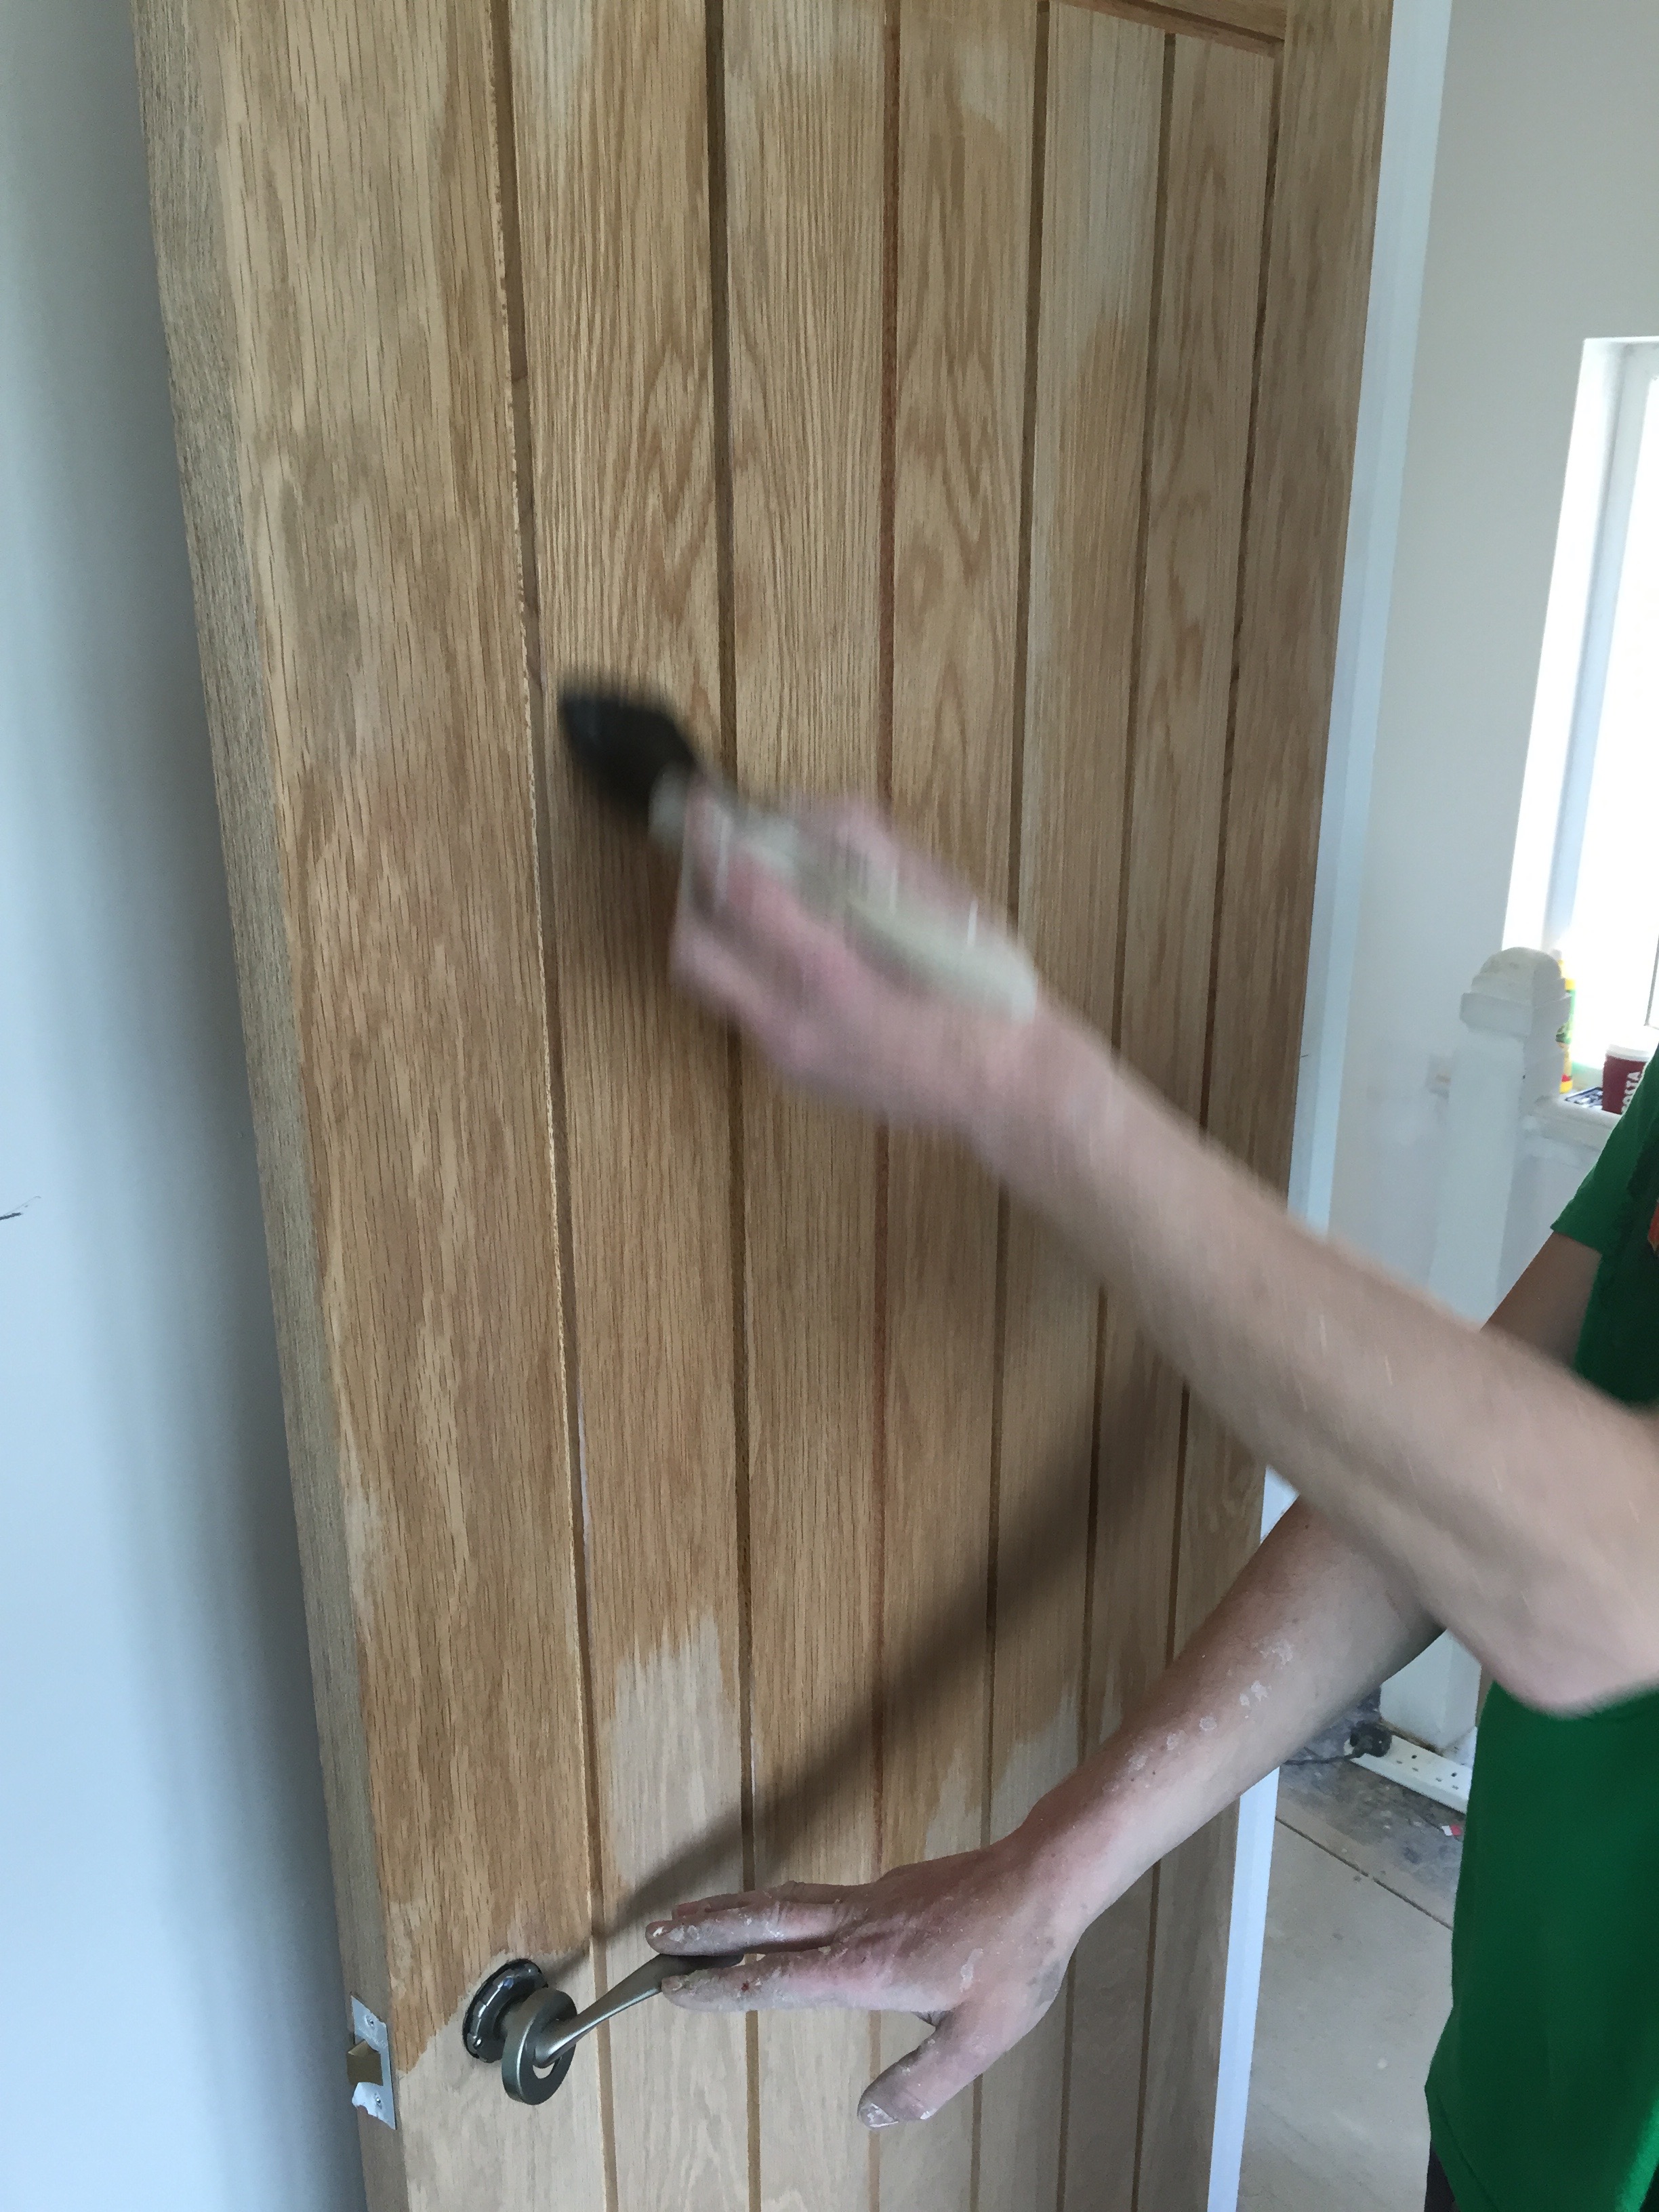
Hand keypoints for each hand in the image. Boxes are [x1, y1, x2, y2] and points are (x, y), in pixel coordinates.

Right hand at [644, 1837, 1084, 2127]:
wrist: (1043, 1879)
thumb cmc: (1014, 1959)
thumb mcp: (977, 2040)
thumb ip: (922, 2082)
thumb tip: (871, 2114)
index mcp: (867, 1966)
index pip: (776, 1978)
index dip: (722, 1985)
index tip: (674, 1988)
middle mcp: (856, 1925)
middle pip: (763, 1923)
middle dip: (704, 1930)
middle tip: (652, 1937)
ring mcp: (869, 1899)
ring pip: (783, 1901)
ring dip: (730, 1909)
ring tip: (689, 1916)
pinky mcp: (887, 1887)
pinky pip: (811, 1894)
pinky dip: (772, 1901)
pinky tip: (771, 1911)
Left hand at [670, 784, 1030, 1132]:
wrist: (1002, 1083)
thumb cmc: (983, 986)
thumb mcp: (939, 897)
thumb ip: (863, 849)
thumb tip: (796, 815)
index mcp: (832, 975)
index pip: (741, 894)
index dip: (712, 841)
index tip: (704, 807)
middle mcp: (792, 1023)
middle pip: (694, 950)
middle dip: (694, 893)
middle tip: (717, 856)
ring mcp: (786, 1054)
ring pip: (709, 984)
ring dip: (716, 932)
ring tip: (748, 897)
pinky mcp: (791, 1071)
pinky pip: (744, 1007)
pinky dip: (751, 967)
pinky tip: (791, 947)